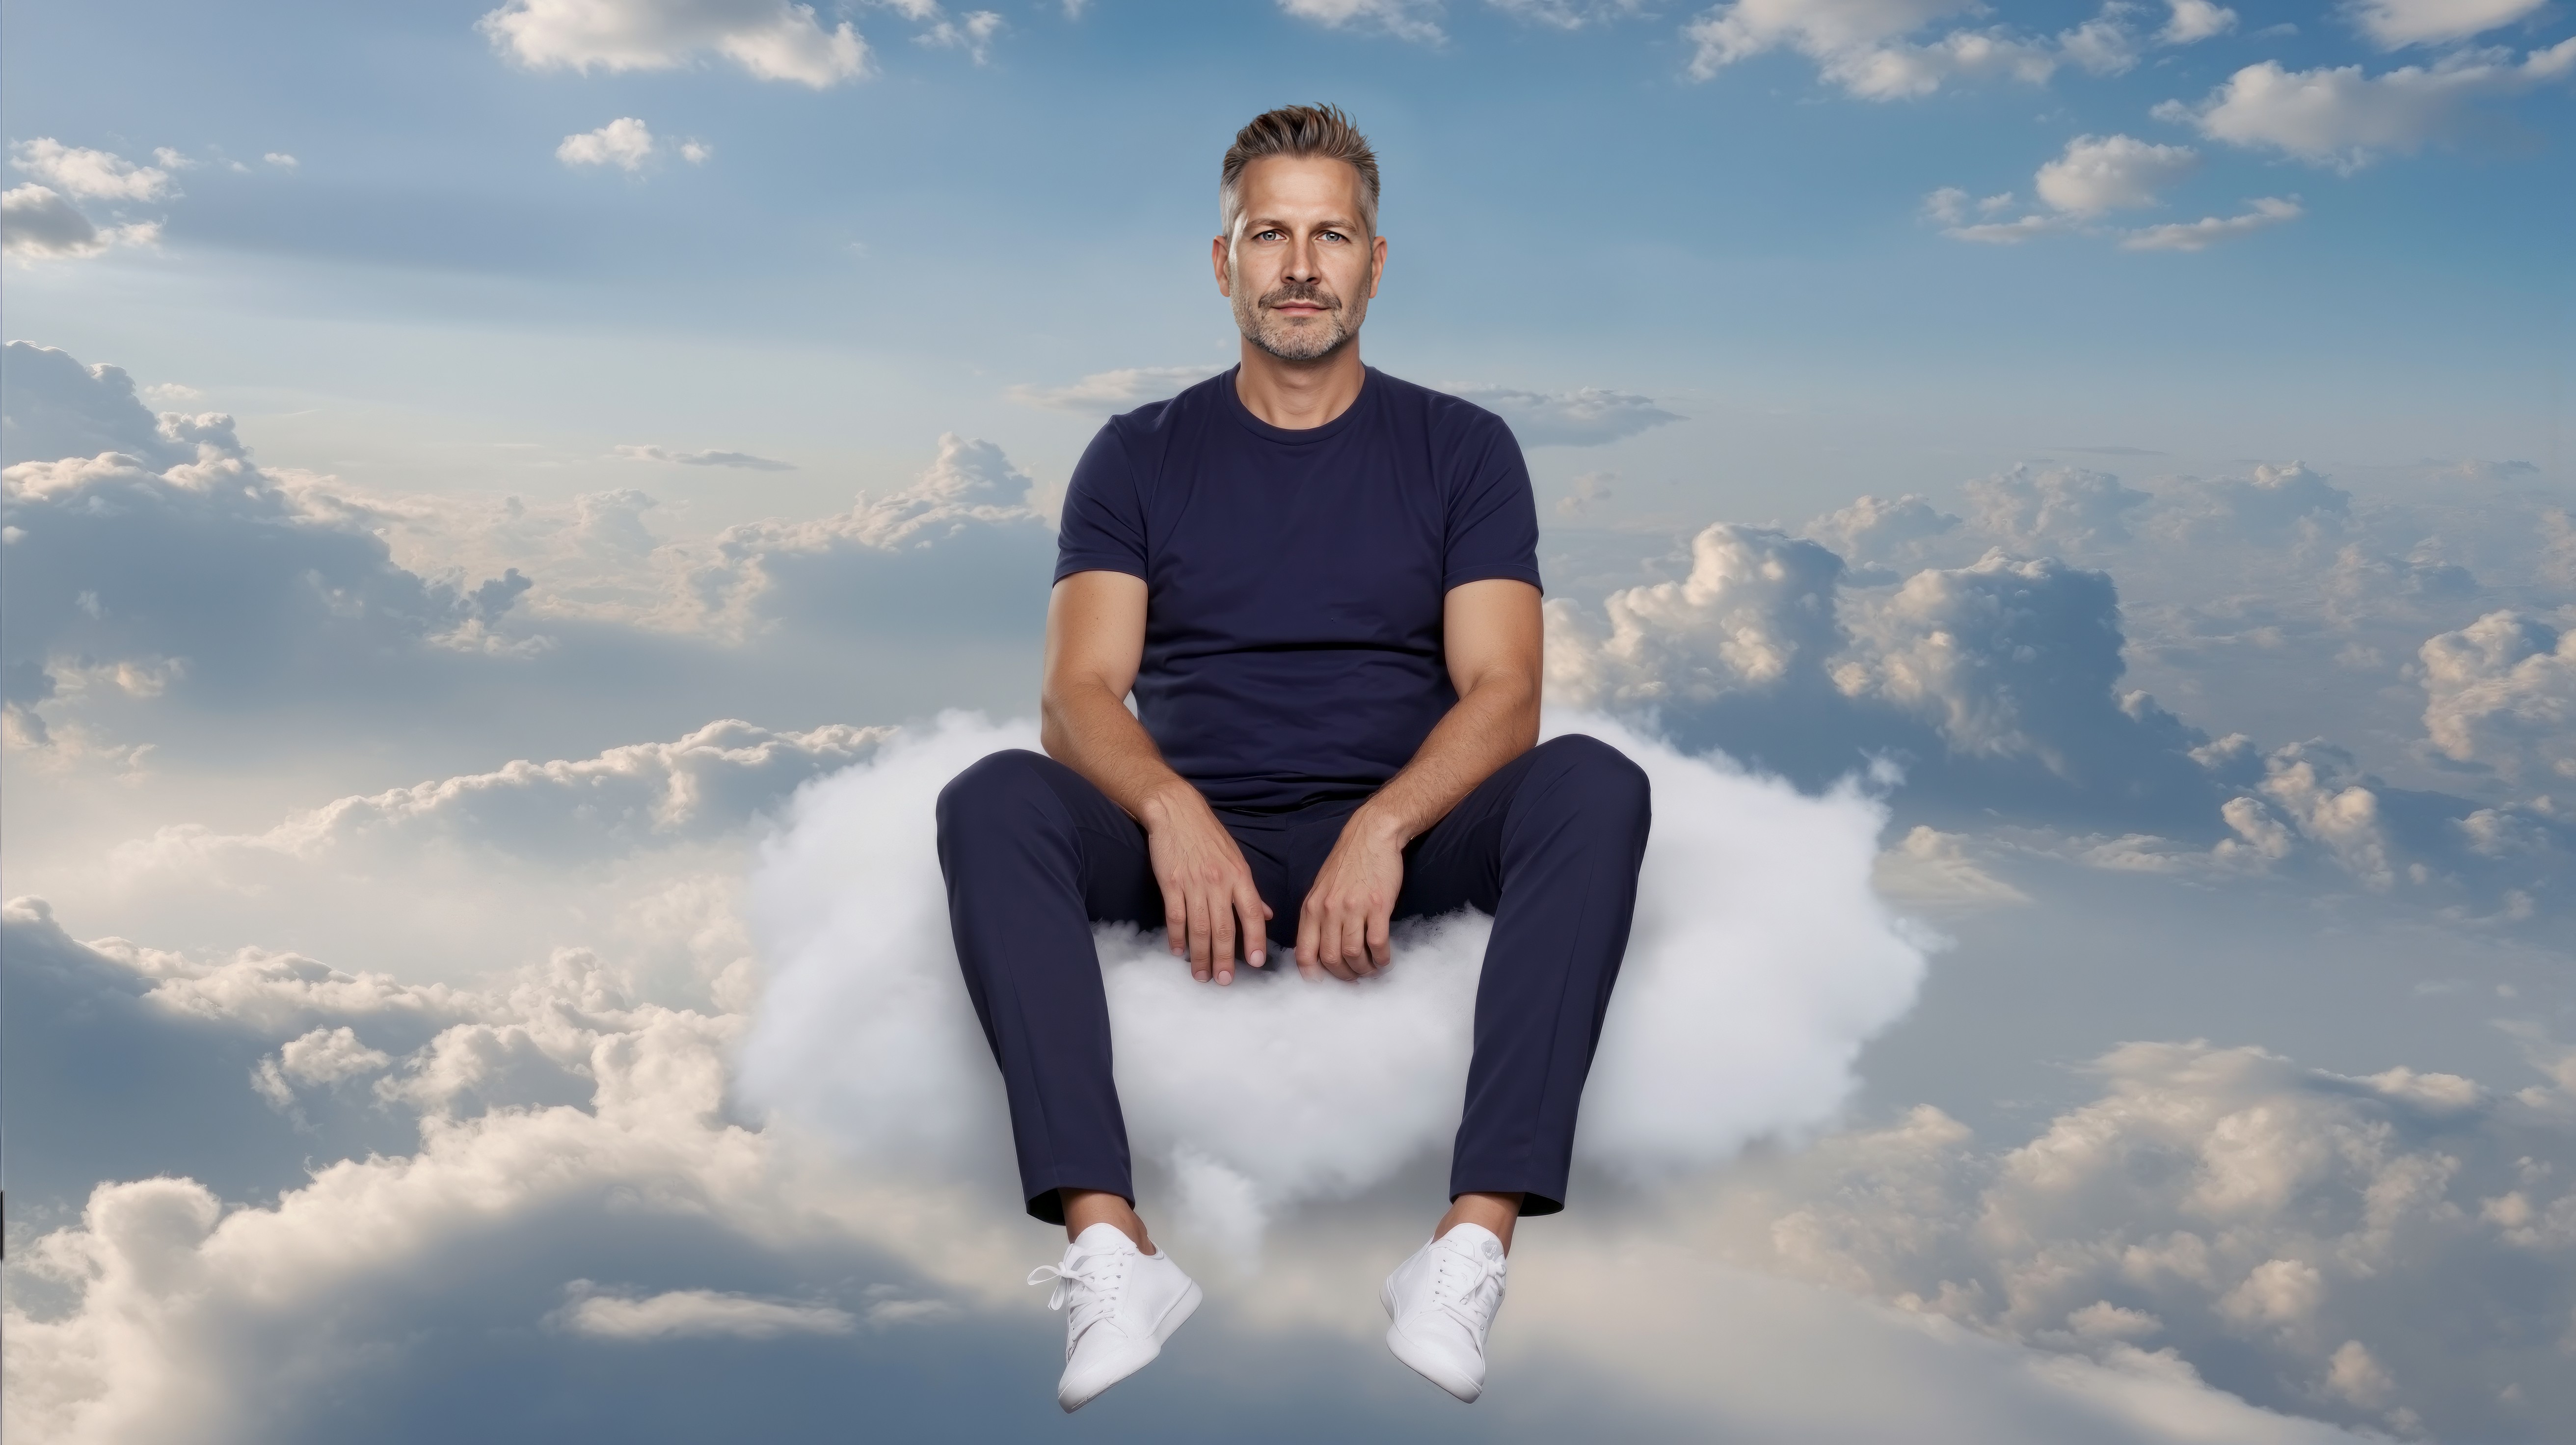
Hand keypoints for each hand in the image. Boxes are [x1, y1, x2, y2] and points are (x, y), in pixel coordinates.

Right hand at [1142, 786, 1271, 984]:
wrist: (1176, 811)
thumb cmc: (1208, 836)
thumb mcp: (1236, 859)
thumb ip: (1249, 891)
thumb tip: (1267, 915)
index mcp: (1239, 876)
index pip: (1253, 914)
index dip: (1256, 940)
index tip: (1257, 962)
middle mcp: (1219, 882)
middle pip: (1224, 928)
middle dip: (1225, 958)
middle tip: (1225, 981)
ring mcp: (1194, 883)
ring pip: (1199, 928)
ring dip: (1201, 955)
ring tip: (1202, 975)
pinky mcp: (1171, 883)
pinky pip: (1175, 917)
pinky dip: (1176, 938)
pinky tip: (1178, 952)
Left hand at [1295, 810, 1405, 980]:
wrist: (1371, 835)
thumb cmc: (1348, 862)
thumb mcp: (1321, 888)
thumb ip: (1317, 915)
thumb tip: (1318, 947)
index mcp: (1311, 907)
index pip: (1304, 952)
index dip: (1313, 975)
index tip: (1324, 982)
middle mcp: (1328, 910)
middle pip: (1331, 958)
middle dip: (1343, 976)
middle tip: (1355, 978)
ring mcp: (1353, 908)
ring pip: (1353, 954)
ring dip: (1364, 969)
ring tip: (1371, 969)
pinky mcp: (1378, 905)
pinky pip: (1377, 943)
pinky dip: (1381, 958)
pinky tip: (1384, 960)